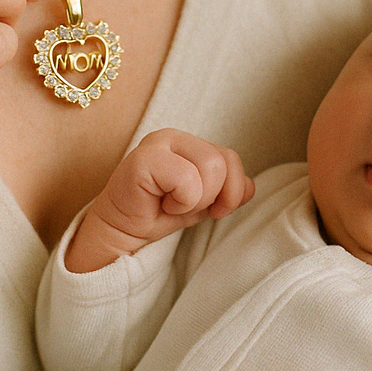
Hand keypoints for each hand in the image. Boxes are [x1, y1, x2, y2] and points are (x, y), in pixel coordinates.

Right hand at [64, 129, 253, 272]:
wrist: (121, 233)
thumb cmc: (158, 214)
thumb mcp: (202, 203)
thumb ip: (227, 191)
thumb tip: (250, 187)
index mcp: (189, 143)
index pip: (231, 158)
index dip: (231, 190)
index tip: (213, 211)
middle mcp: (173, 137)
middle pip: (223, 162)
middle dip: (212, 197)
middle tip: (186, 207)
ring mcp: (157, 144)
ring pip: (210, 167)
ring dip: (195, 199)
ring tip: (172, 204)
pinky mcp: (143, 159)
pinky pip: (186, 178)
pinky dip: (181, 200)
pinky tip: (161, 203)